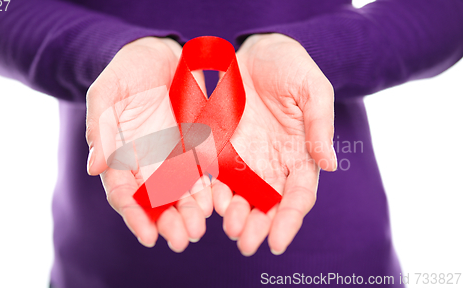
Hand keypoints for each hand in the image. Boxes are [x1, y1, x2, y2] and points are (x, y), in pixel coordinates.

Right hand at [85, 37, 212, 251]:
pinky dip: (208, 190)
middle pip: (156, 201)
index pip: (124, 193)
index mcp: (120, 155)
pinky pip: (203, 173)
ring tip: (199, 229)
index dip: (134, 216)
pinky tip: (214, 203)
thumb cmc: (127, 72)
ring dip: (189, 214)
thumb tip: (95, 167)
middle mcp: (147, 162)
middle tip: (181, 240)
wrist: (160, 53)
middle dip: (168, 223)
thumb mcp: (107, 93)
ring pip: (181, 193)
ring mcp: (173, 156)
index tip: (148, 236)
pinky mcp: (196, 146)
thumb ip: (101, 127)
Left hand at [213, 33, 335, 255]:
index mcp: (299, 155)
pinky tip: (208, 203)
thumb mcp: (312, 89)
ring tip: (228, 227)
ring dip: (235, 216)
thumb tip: (330, 164)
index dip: (290, 219)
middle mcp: (272, 164)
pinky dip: (212, 193)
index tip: (278, 240)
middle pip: (268, 204)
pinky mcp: (219, 148)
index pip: (298, 195)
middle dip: (258, 226)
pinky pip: (215, 176)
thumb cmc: (290, 66)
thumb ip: (319, 124)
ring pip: (241, 197)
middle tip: (246, 243)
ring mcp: (245, 158)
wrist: (254, 49)